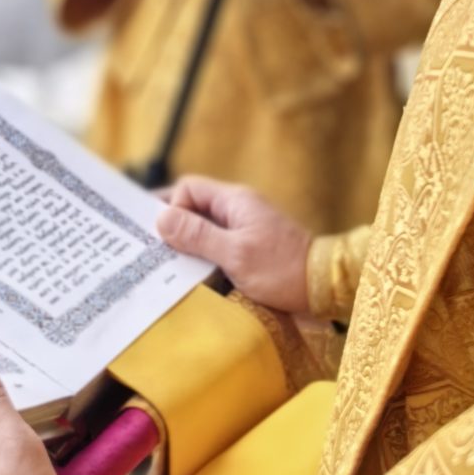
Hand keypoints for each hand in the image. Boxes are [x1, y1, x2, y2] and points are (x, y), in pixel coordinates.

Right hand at [156, 176, 312, 312]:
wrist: (323, 285)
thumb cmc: (281, 269)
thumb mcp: (235, 254)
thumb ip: (198, 235)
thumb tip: (162, 219)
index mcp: (234, 201)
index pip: (189, 189)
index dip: (171, 207)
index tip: (161, 235)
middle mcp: (238, 208)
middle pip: (195, 206)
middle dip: (173, 224)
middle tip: (150, 246)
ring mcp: (245, 226)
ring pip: (205, 225)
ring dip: (188, 241)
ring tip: (167, 262)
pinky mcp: (250, 245)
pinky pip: (217, 241)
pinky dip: (203, 252)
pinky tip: (193, 271)